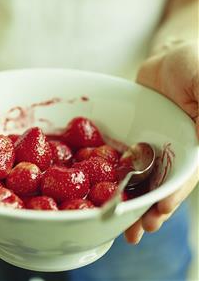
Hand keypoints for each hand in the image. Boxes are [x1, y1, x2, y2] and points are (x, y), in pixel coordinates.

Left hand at [124, 41, 198, 243]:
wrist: (167, 59)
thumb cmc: (194, 65)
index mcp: (193, 146)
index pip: (183, 177)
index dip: (172, 195)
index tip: (158, 212)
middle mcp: (172, 153)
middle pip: (159, 187)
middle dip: (147, 209)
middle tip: (134, 232)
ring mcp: (150, 148)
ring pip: (140, 180)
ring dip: (130, 202)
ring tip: (118, 225)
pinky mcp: (131, 141)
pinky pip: (120, 161)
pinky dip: (113, 178)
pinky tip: (102, 191)